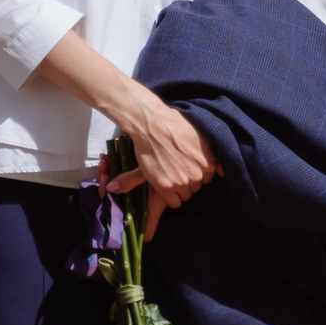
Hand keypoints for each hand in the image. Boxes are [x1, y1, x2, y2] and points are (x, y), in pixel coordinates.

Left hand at [110, 88, 220, 237]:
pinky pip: (213, 170)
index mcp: (166, 187)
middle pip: (190, 192)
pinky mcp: (208, 159)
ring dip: (198, 174)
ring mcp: (197, 171)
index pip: (177, 202)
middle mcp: (183, 182)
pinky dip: (209, 165)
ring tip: (189, 160)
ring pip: (201, 181)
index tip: (173, 182)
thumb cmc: (146, 143)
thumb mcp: (139, 167)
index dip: (174, 192)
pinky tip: (200, 156)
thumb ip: (130, 182)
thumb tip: (112, 189)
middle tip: (180, 167)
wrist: (154, 122)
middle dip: (186, 183)